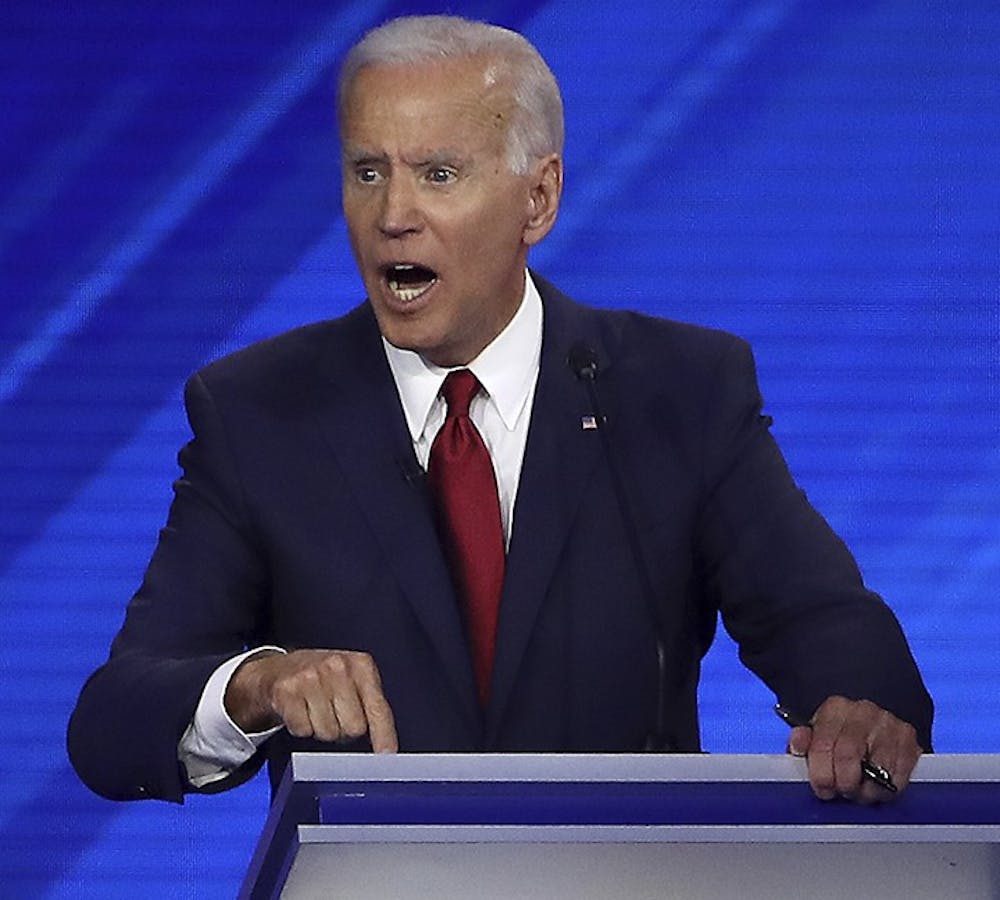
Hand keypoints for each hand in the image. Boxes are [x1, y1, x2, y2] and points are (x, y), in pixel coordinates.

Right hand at [224, 649, 397, 752]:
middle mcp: (338, 666)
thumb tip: (386, 750)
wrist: (280, 669)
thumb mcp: (354, 682)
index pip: (378, 708)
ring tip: (316, 710)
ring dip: (322, 729)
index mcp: (361, 665)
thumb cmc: (325, 680)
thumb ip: (371, 708)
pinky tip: (300, 710)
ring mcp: (310, 677)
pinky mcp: (287, 690)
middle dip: (345, 730)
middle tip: (335, 715)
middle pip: (354, 728)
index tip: (388, 755)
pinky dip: (301, 727)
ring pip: (328, 733)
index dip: (384, 735)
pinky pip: (303, 730)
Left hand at [787, 695, 920, 802]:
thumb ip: (804, 742)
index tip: (822, 789)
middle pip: (848, 756)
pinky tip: (877, 787)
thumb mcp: (818, 733)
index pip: (822, 744)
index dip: (820, 773)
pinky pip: (898, 778)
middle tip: (841, 793)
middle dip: (842, 783)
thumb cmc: (841, 733)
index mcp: (835, 708)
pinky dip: (886, 791)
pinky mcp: (909, 742)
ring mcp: (888, 726)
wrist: (877, 720)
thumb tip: (796, 747)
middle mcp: (862, 713)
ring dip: (865, 791)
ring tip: (859, 792)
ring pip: (876, 771)